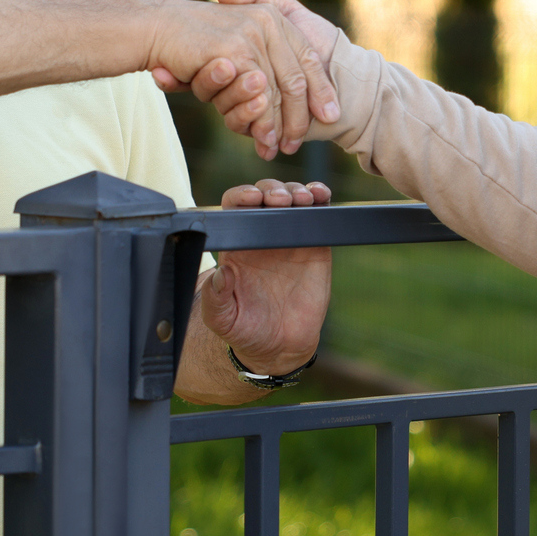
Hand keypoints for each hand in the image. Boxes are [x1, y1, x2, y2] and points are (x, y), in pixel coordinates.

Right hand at [142, 0, 339, 159]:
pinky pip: (256, 95)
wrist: (155, 26)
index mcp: (273, 17)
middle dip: (299, 117)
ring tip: (277, 147)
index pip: (307, 58)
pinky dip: (259, 121)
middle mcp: (268, 23)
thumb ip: (256, 53)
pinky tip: (260, 138)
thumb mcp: (231, 36)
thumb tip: (279, 88)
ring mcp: (252, 36)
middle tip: (294, 143)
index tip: (329, 115)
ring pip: (277, 92)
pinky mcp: (235, 51)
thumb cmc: (188, 34)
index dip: (321, 89)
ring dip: (278, 125)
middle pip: (297, 80)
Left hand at [178, 178, 332, 401]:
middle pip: (265, 195)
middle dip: (273, 189)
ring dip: (297, 190)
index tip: (252, 199)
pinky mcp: (315, 244)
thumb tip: (218, 274)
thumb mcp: (222, 319)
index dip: (242, 196)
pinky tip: (321, 196)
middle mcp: (262, 235)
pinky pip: (318, 214)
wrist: (281, 346)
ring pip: (292, 198)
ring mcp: (289, 236)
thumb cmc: (245, 330)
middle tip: (281, 200)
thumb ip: (216, 299)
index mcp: (237, 245)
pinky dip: (320, 199)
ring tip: (303, 199)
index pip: (235, 208)